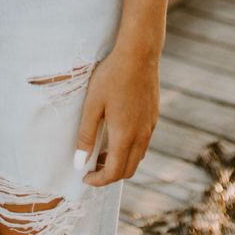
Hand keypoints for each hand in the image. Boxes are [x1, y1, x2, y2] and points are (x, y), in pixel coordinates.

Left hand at [73, 43, 158, 186]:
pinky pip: (144, 143)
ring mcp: (150, 127)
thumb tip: (80, 163)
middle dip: (110, 174)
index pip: (114, 173)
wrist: (139, 54)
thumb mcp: (92, 105)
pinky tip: (118, 133)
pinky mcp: (154, 116)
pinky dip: (130, 149)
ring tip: (103, 150)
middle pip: (128, 170)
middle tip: (93, 165)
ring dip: (121, 162)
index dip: (98, 180)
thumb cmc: (112, 77)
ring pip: (138, 157)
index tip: (85, 176)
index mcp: (125, 136)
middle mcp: (141, 136)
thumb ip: (86, 135)